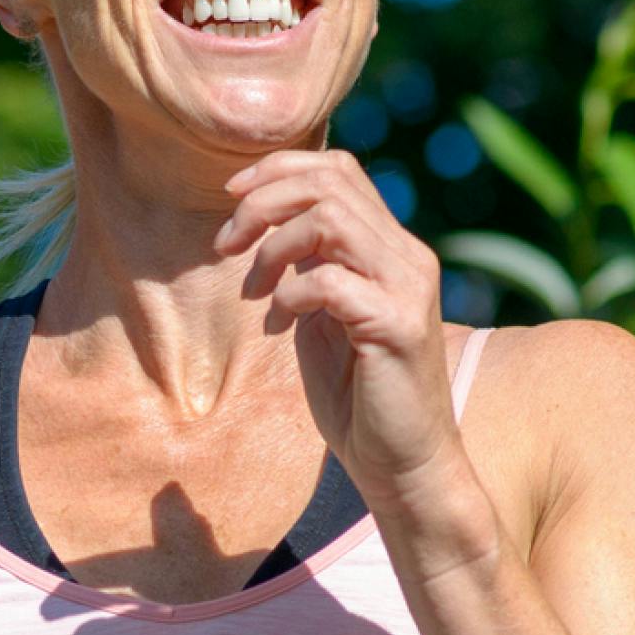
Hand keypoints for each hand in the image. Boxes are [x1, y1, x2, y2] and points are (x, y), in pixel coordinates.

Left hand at [215, 148, 472, 515]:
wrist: (402, 464)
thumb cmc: (357, 396)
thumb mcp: (323, 317)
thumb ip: (309, 268)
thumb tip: (269, 228)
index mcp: (390, 248)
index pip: (340, 172)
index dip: (279, 170)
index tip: (232, 199)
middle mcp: (408, 257)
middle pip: (330, 184)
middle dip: (263, 203)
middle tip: (226, 245)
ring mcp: (408, 288)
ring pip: (331, 220)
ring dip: (274, 247)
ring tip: (254, 289)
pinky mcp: (398, 326)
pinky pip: (330, 282)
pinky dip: (292, 295)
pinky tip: (279, 326)